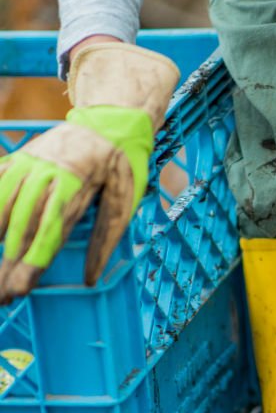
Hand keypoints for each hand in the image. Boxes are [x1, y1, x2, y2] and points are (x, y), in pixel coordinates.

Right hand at [0, 43, 178, 301]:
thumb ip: (107, 237)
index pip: (50, 231)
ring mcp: (29, 163)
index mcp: (77, 182)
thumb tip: (90, 279)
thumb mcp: (127, 199)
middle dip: (10, 263)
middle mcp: (46, 172)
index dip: (33, 263)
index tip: (20, 290)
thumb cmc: (124, 164)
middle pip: (22, 225)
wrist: (112, 117)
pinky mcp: (21, 157)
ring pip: (4, 206)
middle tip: (2, 295)